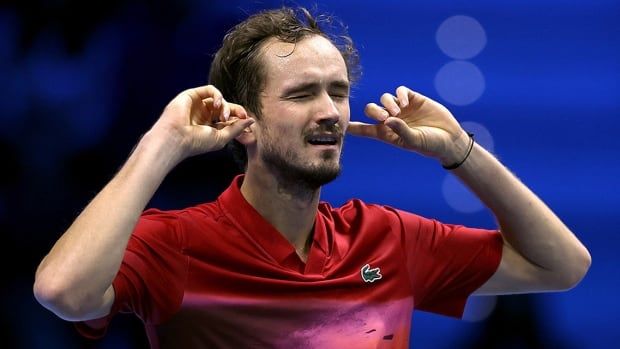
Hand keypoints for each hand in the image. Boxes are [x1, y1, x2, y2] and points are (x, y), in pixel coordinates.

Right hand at [150, 85, 253, 158]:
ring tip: (224, 116)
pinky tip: (217, 105)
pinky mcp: (192, 95)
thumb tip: (251, 120)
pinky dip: (217, 96)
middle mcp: (205, 116)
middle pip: (226, 107)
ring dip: (226, 106)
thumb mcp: (222, 137)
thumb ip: (236, 128)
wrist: (176, 138)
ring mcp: (198, 105)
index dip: (239, 119)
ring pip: (219, 99)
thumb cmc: (197, 142)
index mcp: (211, 127)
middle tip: (242, 116)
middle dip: (236, 111)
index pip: (229, 119)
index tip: (248, 121)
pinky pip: (210, 89)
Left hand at [348, 86, 467, 163]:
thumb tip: (388, 119)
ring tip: (398, 112)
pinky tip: (405, 103)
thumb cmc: (430, 145)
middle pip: (372, 110)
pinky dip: (399, 94)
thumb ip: (401, 131)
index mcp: (387, 133)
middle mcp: (392, 120)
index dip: (354, 127)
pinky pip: (400, 91)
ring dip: (388, 103)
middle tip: (384, 116)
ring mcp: (402, 108)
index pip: (366, 130)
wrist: (449, 139)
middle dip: (373, 111)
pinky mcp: (413, 99)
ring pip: (384, 98)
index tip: (342, 125)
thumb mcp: (414, 141)